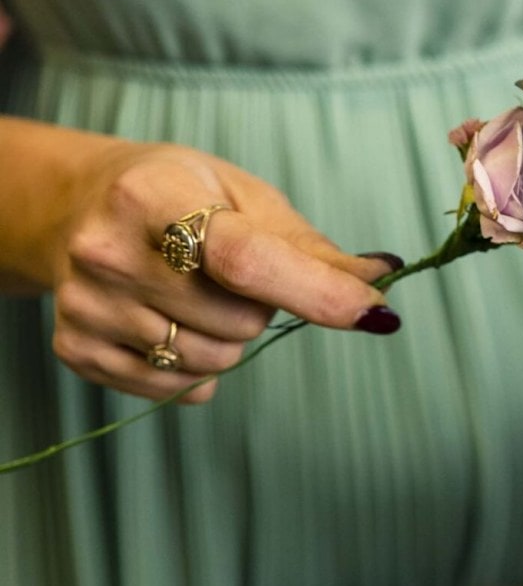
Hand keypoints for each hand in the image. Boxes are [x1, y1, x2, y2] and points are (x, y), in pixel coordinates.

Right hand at [47, 142, 397, 403]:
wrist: (76, 207)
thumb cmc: (178, 196)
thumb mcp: (245, 197)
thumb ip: (312, 248)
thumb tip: (382, 277)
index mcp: (152, 196)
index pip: (244, 260)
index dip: (316, 292)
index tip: (374, 311)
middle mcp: (108, 251)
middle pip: (240, 322)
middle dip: (259, 306)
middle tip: (228, 274)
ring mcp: (87, 306)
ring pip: (214, 361)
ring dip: (228, 338)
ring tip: (195, 294)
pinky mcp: (77, 350)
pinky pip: (179, 389)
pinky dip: (193, 368)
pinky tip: (168, 322)